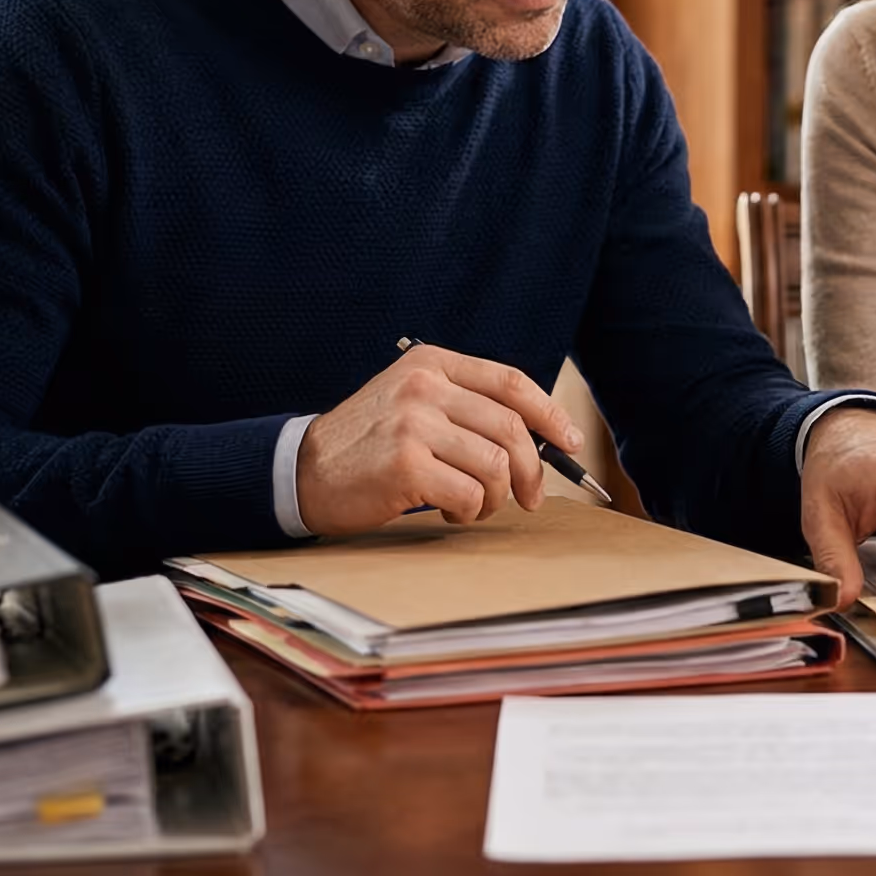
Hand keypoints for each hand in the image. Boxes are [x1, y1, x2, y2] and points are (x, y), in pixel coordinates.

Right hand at [293, 344, 585, 537]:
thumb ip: (466, 407)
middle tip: (529, 497)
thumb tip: (539, 439)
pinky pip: (469, 494)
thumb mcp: (413, 402)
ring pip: (495, 465)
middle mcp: (425, 386)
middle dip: (532, 470)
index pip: (511, 382)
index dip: (550, 414)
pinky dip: (469, 511)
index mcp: (432, 363)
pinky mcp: (406, 464)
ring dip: (496, 497)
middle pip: (510, 428)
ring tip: (474, 505)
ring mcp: (414, 423)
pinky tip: (450, 511)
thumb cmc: (369, 444)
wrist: (304, 470)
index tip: (571, 441)